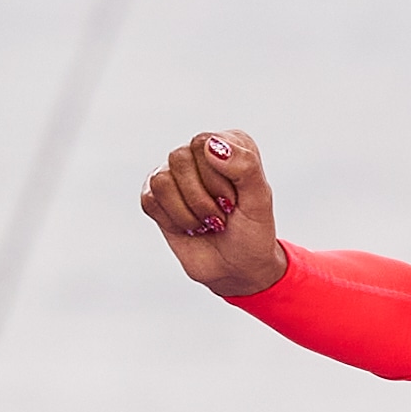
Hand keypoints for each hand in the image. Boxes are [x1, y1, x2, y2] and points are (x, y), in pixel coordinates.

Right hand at [142, 128, 284, 293]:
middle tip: (221, 216)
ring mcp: (175, 173)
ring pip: (161, 180)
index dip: (216, 179)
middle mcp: (199, 152)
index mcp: (230, 144)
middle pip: (179, 158)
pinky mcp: (157, 196)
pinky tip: (190, 227)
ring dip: (188, 213)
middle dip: (202, 198)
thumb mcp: (260, 202)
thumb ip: (246, 167)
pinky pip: (150, 200)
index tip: (233, 203)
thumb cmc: (252, 233)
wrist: (238, 268)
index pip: (204, 143)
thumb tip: (211, 144)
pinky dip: (174, 221)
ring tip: (206, 223)